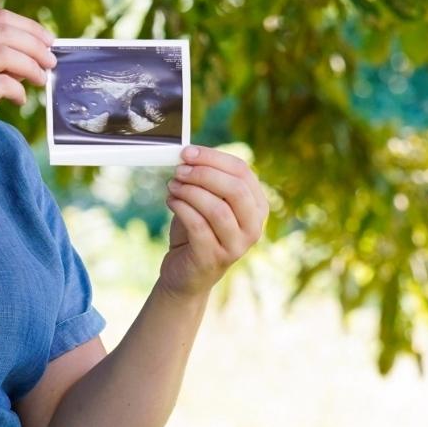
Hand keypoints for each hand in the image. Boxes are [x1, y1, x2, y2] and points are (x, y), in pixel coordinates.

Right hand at [0, 8, 55, 173]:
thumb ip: (2, 63)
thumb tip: (38, 51)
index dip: (29, 27)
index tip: (49, 41)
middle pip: (5, 32)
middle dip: (35, 47)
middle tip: (51, 62)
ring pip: (5, 54)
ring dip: (31, 66)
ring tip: (41, 80)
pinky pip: (2, 82)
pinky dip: (18, 90)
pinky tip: (19, 100)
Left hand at [159, 145, 268, 299]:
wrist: (186, 274)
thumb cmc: (196, 233)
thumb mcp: (207, 203)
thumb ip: (207, 181)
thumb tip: (190, 154)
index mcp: (257, 207)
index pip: (242, 172)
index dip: (213, 158)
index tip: (187, 152)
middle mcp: (253, 227)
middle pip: (235, 189)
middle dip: (203, 174)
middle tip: (179, 170)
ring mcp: (236, 245)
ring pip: (217, 209)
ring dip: (190, 191)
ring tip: (172, 186)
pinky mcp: (214, 258)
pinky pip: (198, 226)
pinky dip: (181, 208)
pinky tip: (170, 201)